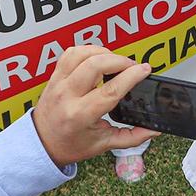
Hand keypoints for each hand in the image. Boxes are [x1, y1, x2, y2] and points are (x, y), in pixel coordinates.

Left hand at [29, 45, 157, 167]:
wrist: (41, 143)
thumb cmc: (70, 144)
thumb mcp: (103, 145)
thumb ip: (132, 137)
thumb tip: (154, 130)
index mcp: (81, 116)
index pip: (110, 90)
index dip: (131, 76)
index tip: (145, 70)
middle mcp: (67, 96)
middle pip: (96, 65)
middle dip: (120, 61)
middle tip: (131, 67)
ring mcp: (58, 83)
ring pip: (82, 54)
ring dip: (103, 53)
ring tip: (114, 62)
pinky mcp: (54, 76)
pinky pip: (71, 53)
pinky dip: (87, 51)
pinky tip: (97, 59)